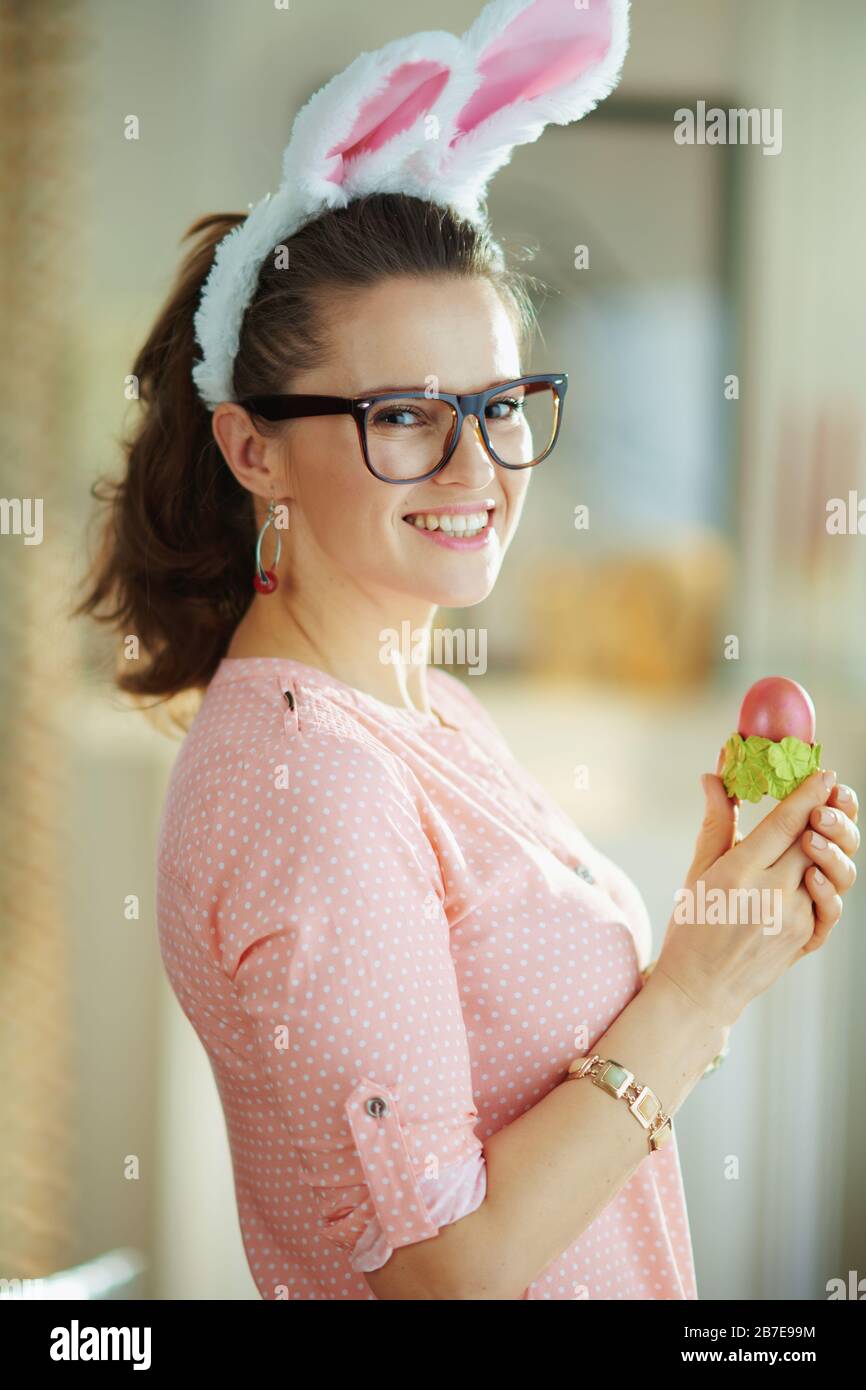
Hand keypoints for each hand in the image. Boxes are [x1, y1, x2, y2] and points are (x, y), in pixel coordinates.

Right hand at [656, 765, 855, 1030]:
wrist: (701, 989)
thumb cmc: (691, 928)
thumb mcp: (697, 872)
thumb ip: (715, 823)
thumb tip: (713, 778)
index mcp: (738, 874)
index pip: (784, 823)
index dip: (808, 794)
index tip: (824, 773)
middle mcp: (771, 895)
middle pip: (813, 841)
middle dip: (826, 813)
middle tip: (830, 793)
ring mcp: (793, 920)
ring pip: (831, 871)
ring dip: (832, 847)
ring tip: (821, 832)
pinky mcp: (806, 939)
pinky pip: (832, 905)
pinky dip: (831, 884)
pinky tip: (818, 870)